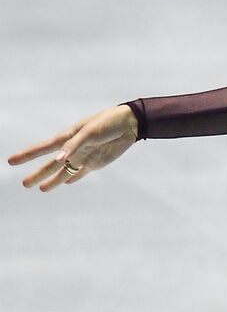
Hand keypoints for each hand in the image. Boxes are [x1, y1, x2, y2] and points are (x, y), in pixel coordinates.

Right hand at [8, 105, 139, 191]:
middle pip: (51, 165)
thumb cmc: (107, 123)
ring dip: (53, 181)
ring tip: (40, 188)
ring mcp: (84, 157)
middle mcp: (73, 149)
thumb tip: (59, 160)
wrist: (129, 124)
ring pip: (64, 172)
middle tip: (24, 184)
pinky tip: (66, 183)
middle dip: (37, 174)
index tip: (11, 161)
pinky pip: (81, 172)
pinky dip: (74, 178)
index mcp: (68, 137)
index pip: (43, 148)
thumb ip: (73, 146)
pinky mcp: (96, 163)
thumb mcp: (89, 132)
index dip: (27, 155)